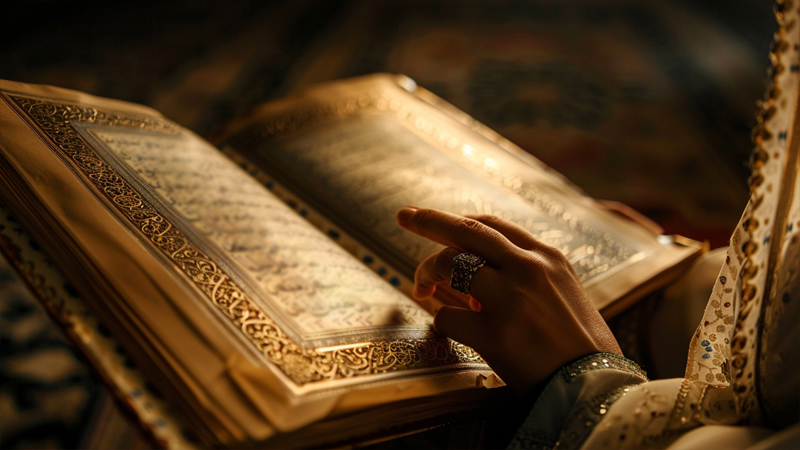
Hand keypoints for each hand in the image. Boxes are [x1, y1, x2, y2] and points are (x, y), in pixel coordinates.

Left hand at [396, 207, 620, 395]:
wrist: (597, 386)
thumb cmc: (582, 345)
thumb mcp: (564, 292)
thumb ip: (529, 274)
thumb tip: (482, 268)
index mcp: (547, 257)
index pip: (491, 225)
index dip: (457, 220)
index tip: (434, 220)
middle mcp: (528, 268)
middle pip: (465, 231)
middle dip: (428, 220)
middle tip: (404, 215)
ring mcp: (510, 298)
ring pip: (449, 264)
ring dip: (427, 274)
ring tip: (421, 288)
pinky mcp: (494, 334)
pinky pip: (447, 317)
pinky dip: (442, 322)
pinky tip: (451, 330)